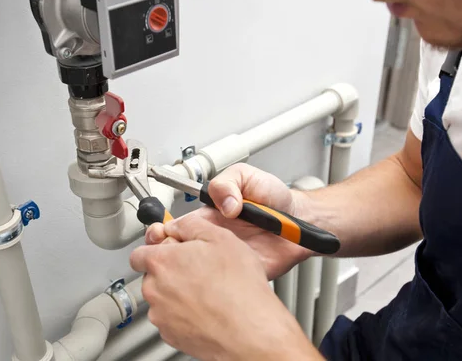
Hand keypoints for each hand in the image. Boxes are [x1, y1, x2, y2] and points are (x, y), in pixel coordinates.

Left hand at [131, 214, 321, 360]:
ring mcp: (161, 316)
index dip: (157, 249)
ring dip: (178, 294)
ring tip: (207, 291)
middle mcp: (154, 289)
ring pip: (162, 299)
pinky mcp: (171, 336)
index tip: (171, 251)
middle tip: (198, 270)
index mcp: (161, 262)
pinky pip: (172, 320)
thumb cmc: (239, 288)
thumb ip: (190, 225)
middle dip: (170, 271)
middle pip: (152, 276)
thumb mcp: (220, 237)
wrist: (250, 330)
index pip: (139, 253)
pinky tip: (207, 309)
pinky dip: (185, 314)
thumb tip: (178, 225)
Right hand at [147, 163, 313, 279]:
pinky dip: (215, 284)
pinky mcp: (241, 274)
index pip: (177, 227)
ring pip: (196, 272)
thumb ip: (228, 183)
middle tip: (169, 251)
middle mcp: (213, 240)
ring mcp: (226, 258)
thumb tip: (223, 204)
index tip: (160, 233)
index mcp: (209, 217)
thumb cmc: (275, 198)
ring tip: (190, 262)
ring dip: (187, 270)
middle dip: (166, 254)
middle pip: (179, 253)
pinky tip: (213, 277)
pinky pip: (223, 283)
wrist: (302, 220)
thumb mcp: (247, 177)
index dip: (163, 231)